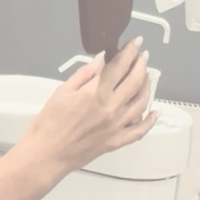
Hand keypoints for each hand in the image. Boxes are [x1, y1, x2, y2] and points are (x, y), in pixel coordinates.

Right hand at [14, 37, 158, 175]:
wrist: (45, 155)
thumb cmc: (48, 127)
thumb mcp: (62, 91)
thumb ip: (85, 74)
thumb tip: (99, 61)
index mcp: (95, 94)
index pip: (119, 65)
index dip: (129, 51)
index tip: (133, 44)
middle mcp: (110, 109)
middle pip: (135, 81)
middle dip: (141, 64)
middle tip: (141, 56)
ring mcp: (116, 126)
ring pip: (142, 101)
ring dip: (147, 85)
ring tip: (146, 76)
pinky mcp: (117, 141)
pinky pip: (140, 130)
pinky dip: (150, 119)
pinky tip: (153, 111)